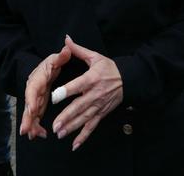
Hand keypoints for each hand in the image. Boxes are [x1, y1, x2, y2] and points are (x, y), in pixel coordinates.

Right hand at [20, 44, 71, 139]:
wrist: (44, 68)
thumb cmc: (51, 63)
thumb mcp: (55, 59)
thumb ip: (61, 57)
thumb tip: (67, 49)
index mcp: (37, 79)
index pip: (33, 89)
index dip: (32, 100)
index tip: (32, 110)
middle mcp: (33, 90)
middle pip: (28, 105)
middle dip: (26, 117)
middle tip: (25, 130)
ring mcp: (35, 99)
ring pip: (31, 113)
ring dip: (31, 125)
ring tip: (33, 136)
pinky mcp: (38, 105)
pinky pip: (36, 117)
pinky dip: (36, 126)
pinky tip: (39, 135)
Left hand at [51, 36, 122, 151]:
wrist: (129, 80)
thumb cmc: (109, 68)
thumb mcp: (95, 57)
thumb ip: (78, 50)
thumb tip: (66, 39)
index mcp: (91, 79)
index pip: (77, 86)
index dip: (66, 92)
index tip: (54, 97)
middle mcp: (95, 94)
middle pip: (79, 107)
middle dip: (67, 117)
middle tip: (55, 125)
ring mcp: (99, 106)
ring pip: (84, 118)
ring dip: (72, 127)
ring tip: (60, 134)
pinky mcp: (102, 113)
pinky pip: (92, 126)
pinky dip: (84, 136)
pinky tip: (74, 145)